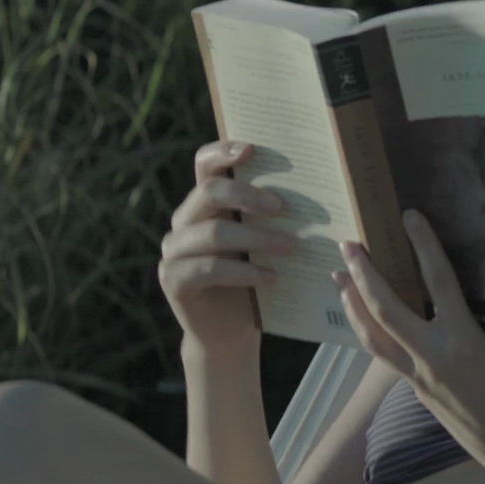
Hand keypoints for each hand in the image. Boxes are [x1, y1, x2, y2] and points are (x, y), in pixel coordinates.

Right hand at [158, 140, 301, 358]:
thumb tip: (310, 193)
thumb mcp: (260, 245)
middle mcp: (183, 222)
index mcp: (203, 204)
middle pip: (209, 192)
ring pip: (213, 232)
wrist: (229, 334)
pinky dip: (244, 272)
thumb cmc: (252, 283)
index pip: (204, 164)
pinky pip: (209, 269)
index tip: (251, 149)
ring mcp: (173, 252)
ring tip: (291, 247)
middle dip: (248, 196)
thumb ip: (268, 218)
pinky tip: (271, 277)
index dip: (222, 152)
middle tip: (282, 208)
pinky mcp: (174, 280)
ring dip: (256, 238)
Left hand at [333, 208, 484, 467]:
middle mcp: (432, 357)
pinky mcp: (417, 391)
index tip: (410, 217)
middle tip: (347, 244)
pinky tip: (364, 321)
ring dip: (353, 305)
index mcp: (464, 341)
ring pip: (372, 337)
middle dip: (362, 274)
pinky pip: (384, 356)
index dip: (423, 245)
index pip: (438, 282)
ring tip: (337, 279)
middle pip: (384, 309)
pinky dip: (369, 332)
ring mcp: (419, 376)